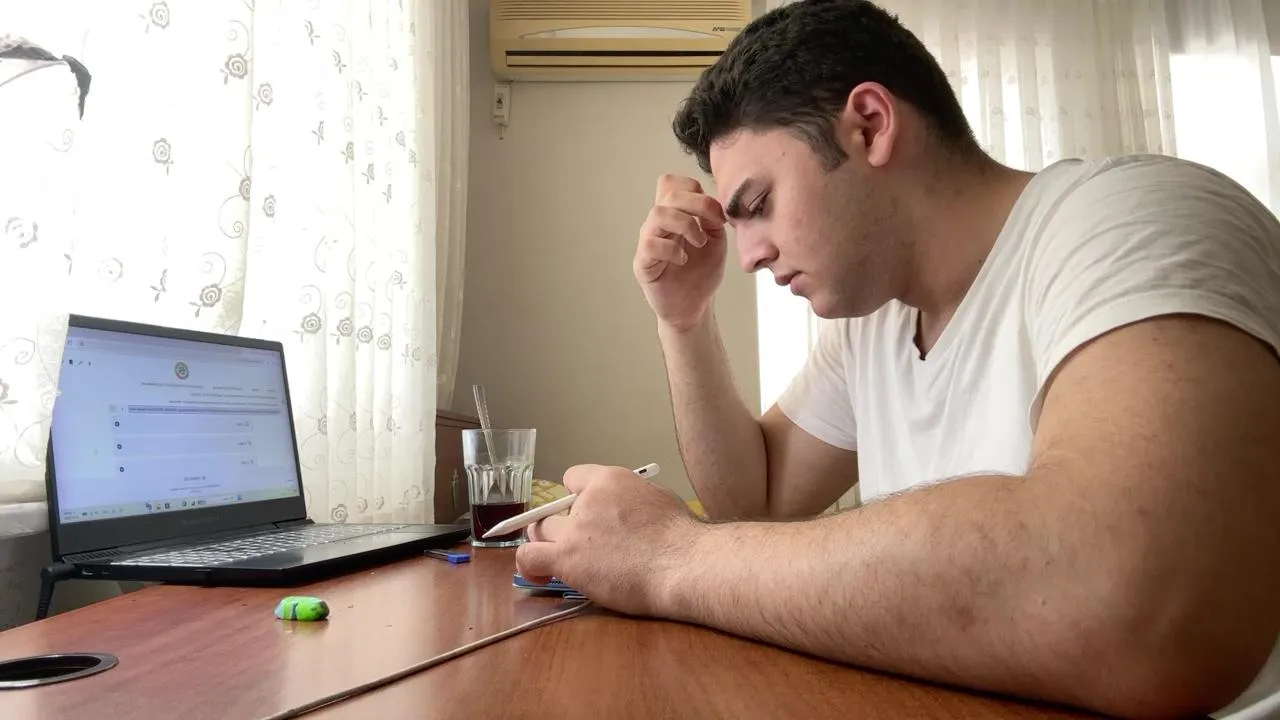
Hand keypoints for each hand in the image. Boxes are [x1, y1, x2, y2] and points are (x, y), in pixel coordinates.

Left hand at [515, 464, 702, 616]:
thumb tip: (623, 513)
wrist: (683, 564)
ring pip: (539, 531)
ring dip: (547, 544)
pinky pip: (529, 557)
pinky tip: (541, 576)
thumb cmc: (681, 537)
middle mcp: (586, 499)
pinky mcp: (567, 559)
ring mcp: (574, 530)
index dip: (577, 497)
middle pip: (554, 508)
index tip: (589, 514)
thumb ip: (630, 501)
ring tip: (560, 559)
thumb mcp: (658, 499)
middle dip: (561, 524)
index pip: (574, 478)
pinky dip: (529, 566)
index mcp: (610, 479)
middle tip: (576, 543)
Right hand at [634, 174, 728, 331]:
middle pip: (669, 193)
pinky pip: (651, 244)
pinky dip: (672, 249)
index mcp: (674, 214)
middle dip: (698, 204)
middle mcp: (658, 224)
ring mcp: (648, 241)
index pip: (673, 183)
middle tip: (713, 225)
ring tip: (699, 243)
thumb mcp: (716, 240)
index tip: (716, 213)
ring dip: (686, 225)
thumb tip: (713, 203)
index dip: (695, 191)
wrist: (695, 305)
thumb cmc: (702, 273)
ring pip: (659, 214)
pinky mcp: (643, 263)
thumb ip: (712, 218)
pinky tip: (683, 259)